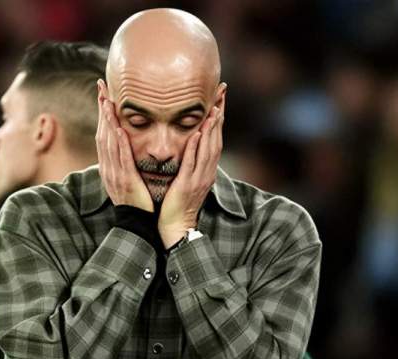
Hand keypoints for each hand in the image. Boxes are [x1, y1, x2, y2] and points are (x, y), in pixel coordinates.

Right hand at [96, 80, 151, 211]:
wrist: (136, 223)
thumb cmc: (136, 201)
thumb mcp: (127, 178)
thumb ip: (126, 161)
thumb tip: (127, 147)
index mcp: (108, 166)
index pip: (103, 135)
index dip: (103, 114)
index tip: (103, 96)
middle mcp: (108, 167)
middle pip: (102, 133)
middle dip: (102, 109)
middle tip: (102, 87)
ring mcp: (115, 174)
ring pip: (109, 143)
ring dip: (108, 121)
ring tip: (108, 101)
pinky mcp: (126, 180)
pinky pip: (122, 158)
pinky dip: (119, 143)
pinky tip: (119, 129)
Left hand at [157, 100, 222, 248]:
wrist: (176, 226)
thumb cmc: (179, 203)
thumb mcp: (189, 178)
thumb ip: (192, 161)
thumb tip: (191, 143)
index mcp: (207, 169)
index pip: (215, 138)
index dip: (218, 118)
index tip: (220, 98)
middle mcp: (207, 171)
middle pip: (216, 139)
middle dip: (219, 116)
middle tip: (221, 94)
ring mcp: (199, 178)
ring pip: (208, 149)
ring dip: (211, 129)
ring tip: (213, 109)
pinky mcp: (187, 185)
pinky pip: (192, 163)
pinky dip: (195, 148)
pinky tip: (195, 134)